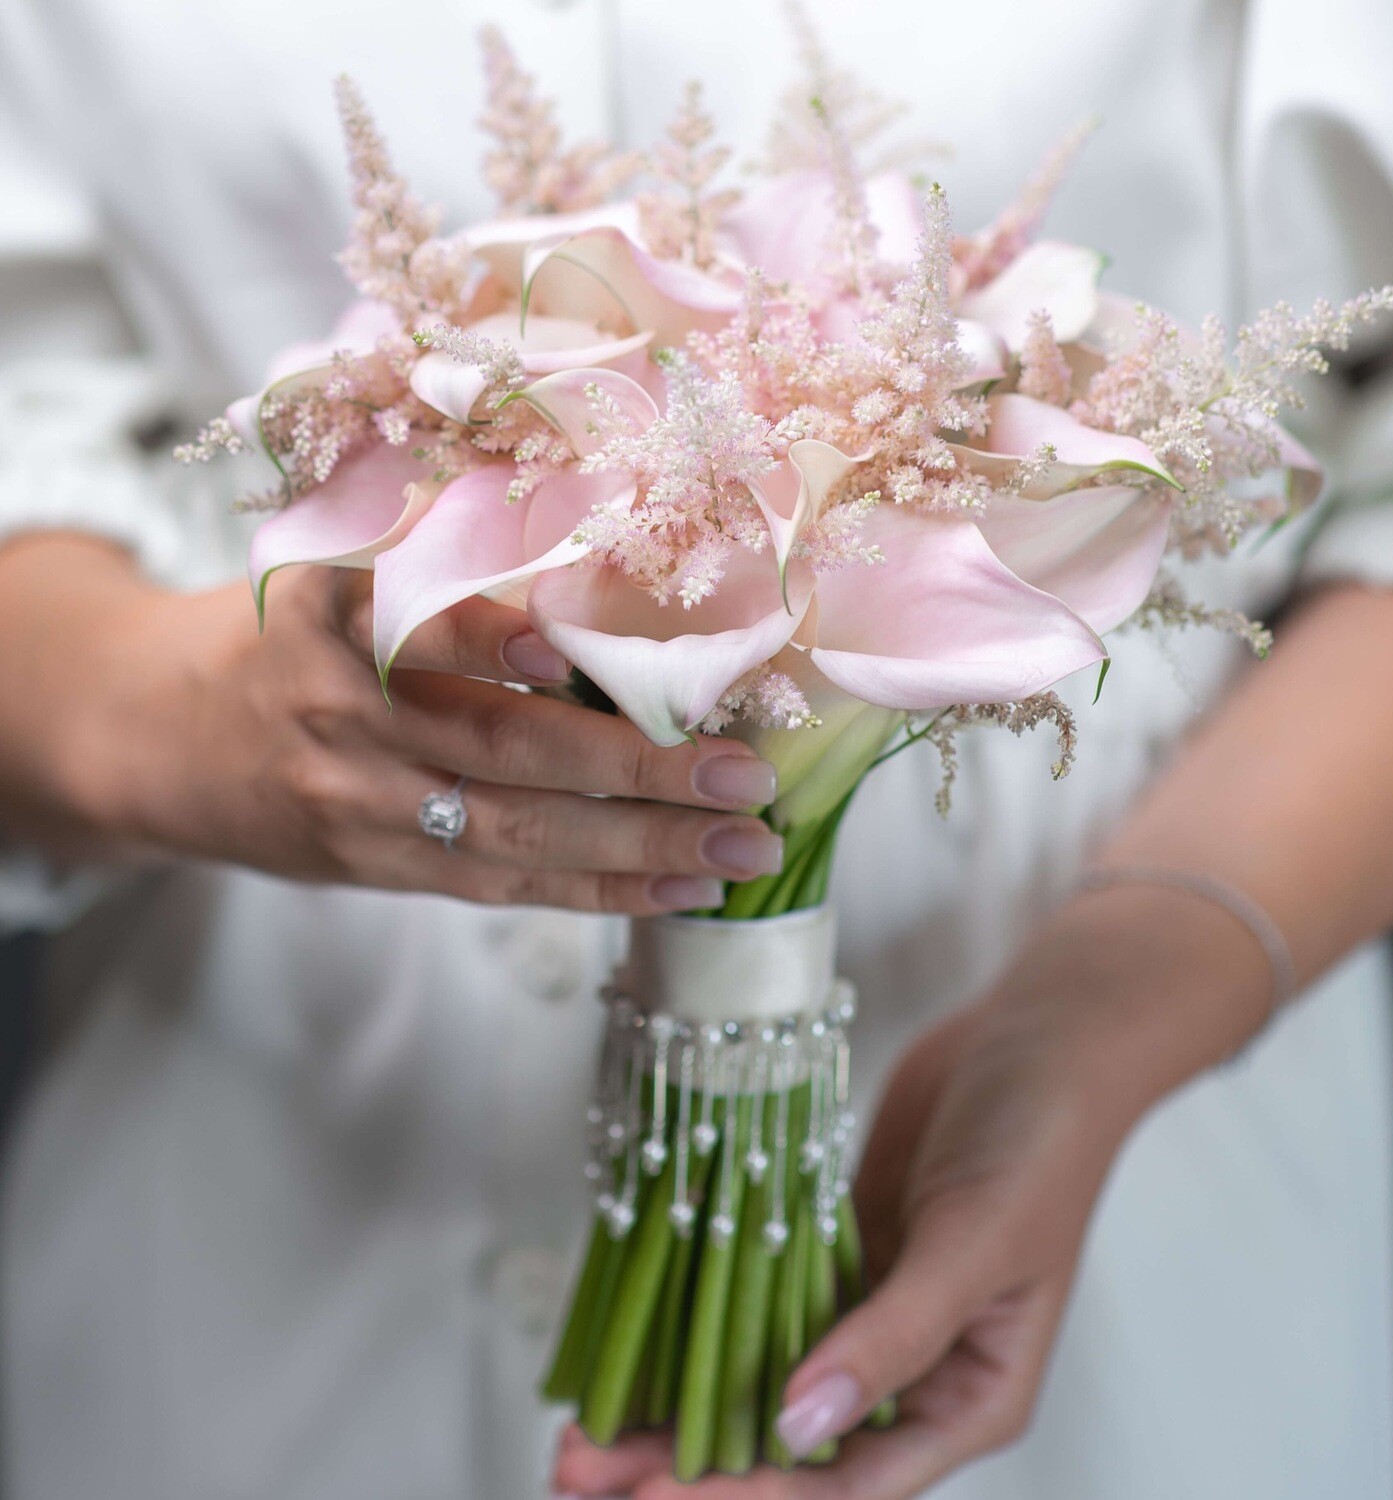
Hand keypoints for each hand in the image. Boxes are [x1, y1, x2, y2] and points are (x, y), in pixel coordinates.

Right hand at [15, 537, 782, 911]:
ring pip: (512, 832)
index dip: (496, 640)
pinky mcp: (371, 865)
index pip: (419, 624)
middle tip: (741, 779)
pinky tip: (674, 889)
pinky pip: (496, 883)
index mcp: (332, 614)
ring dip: (638, 849)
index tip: (578, 651)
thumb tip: (603, 581)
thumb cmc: (276, 633)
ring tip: (739, 853)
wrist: (150, 732)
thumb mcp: (329, 571)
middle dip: (633, 770)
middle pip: (500, 748)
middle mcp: (343, 711)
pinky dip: (593, 887)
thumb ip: (440, 576)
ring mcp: (357, 802)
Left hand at [552, 886, 1270, 1497]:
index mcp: (966, 1398)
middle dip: (690, 1465)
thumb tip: (799, 1427)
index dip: (751, 1494)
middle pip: (789, 1444)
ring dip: (680, 1401)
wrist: (1033, 1035)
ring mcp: (865, 1306)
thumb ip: (891, 1338)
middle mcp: (910, 1368)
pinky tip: (637, 1337)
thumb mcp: (975, 1247)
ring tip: (583, 1429)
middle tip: (581, 1472)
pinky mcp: (832, 1247)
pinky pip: (755, 1299)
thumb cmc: (1040, 1145)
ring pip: (760, 1375)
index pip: (847, 1478)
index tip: (657, 1495)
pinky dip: (700, 1321)